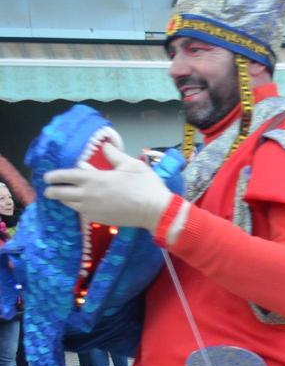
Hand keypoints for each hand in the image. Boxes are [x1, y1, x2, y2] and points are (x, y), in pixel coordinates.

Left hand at [44, 143, 172, 229]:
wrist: (155, 211)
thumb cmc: (145, 185)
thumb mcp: (131, 164)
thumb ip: (114, 155)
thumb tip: (105, 146)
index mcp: (93, 179)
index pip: (64, 176)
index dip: (53, 176)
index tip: (47, 177)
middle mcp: (87, 195)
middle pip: (60, 194)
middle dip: (51, 191)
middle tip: (49, 189)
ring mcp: (92, 209)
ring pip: (68, 205)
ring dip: (64, 200)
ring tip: (63, 197)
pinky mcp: (99, 219)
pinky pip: (81, 213)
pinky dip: (78, 208)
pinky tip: (81, 205)